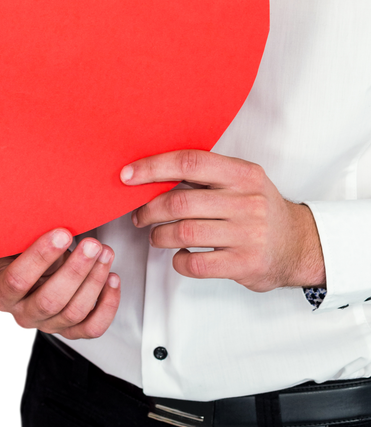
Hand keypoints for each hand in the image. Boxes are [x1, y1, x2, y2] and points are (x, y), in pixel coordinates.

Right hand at [0, 229, 120, 338]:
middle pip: (51, 300)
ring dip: (94, 280)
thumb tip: (48, 212)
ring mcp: (48, 325)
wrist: (25, 286)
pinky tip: (111, 280)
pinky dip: (107, 304)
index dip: (41, 256)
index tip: (62, 234)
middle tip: (91, 245)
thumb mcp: (16, 249)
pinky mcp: (70, 332)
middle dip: (76, 270)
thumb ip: (27, 238)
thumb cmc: (21, 262)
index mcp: (3, 293)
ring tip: (105, 254)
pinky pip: (92, 327)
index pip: (18, 279)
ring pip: (74, 312)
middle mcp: (24, 314)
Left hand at [123, 149, 325, 291]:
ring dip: (160, 235)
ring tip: (156, 236)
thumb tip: (152, 173)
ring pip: (183, 232)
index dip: (153, 167)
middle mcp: (247, 201)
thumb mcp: (242, 181)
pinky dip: (178, 260)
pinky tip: (180, 254)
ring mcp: (248, 234)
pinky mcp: (245, 264)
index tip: (128, 176)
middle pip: (180, 201)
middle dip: (149, 209)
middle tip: (140, 215)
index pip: (190, 162)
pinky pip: (195, 263)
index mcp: (243, 173)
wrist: (299, 245)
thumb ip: (206, 175)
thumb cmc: (258, 209)